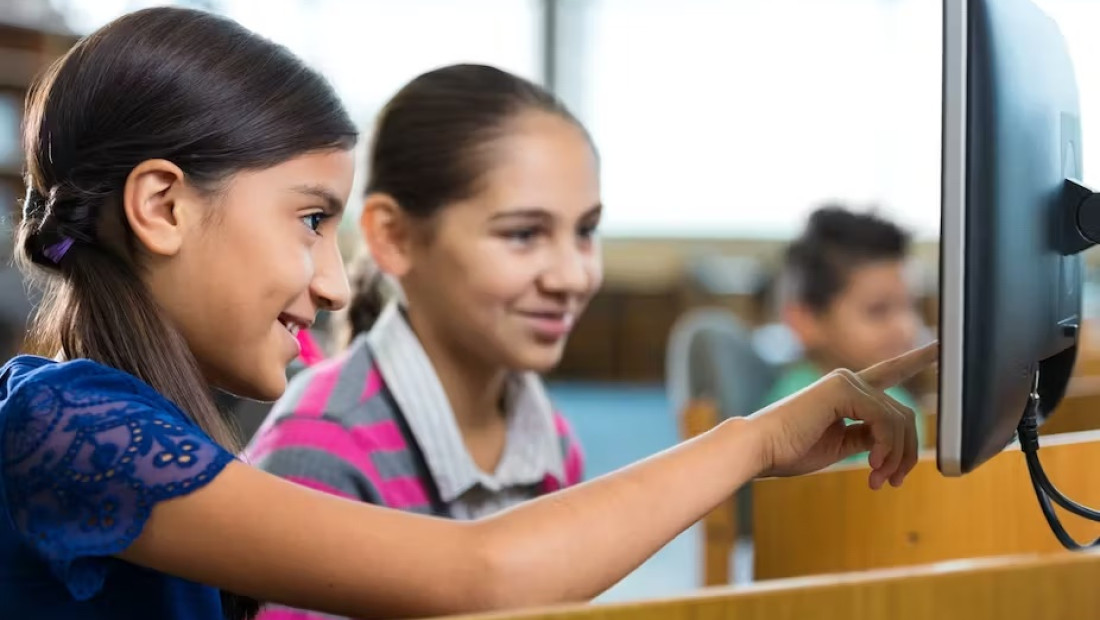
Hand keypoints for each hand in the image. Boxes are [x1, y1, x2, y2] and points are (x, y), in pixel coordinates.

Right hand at [748, 342, 938, 488]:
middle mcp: (848, 378)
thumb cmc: (789, 450)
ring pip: (900, 420)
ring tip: (878, 478)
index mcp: (845, 390)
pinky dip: (886, 448)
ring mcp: (846, 380)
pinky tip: (870, 464)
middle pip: (905, 414)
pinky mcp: (843, 389)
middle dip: (904, 454)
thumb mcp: (839, 444)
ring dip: (895, 457)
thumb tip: (891, 443)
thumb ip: (866, 437)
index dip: (918, 358)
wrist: (759, 449)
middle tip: (889, 482)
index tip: (942, 346)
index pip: (891, 371)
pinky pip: (886, 421)